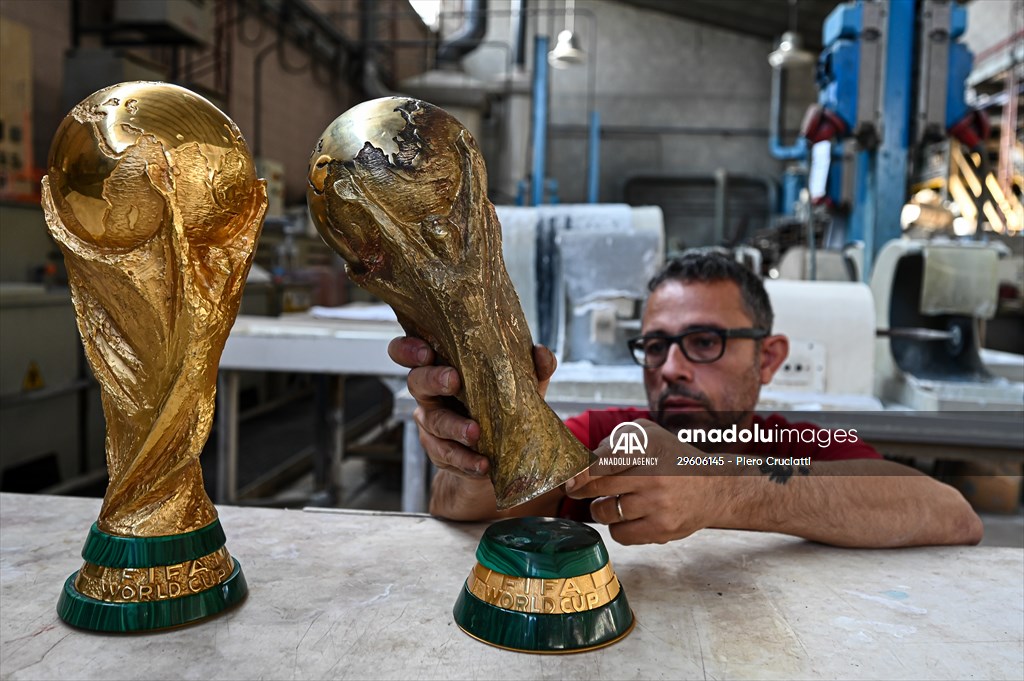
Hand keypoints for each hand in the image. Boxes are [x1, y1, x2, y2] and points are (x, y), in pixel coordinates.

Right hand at [388, 336, 556, 479]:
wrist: (500, 449)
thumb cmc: (501, 401)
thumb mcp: (518, 383)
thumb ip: (530, 368)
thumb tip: (542, 354)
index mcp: (441, 366)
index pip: (409, 352)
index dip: (409, 349)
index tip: (426, 351)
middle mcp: (429, 392)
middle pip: (416, 382)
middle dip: (433, 379)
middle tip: (454, 381)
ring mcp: (431, 423)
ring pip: (433, 422)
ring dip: (454, 428)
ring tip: (475, 433)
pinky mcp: (439, 452)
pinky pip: (447, 456)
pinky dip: (466, 461)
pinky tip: (482, 464)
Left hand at [563, 419, 738, 544]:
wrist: (713, 487)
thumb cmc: (671, 459)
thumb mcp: (649, 435)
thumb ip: (615, 440)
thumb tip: (582, 461)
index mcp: (649, 447)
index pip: (603, 461)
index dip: (580, 472)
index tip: (569, 478)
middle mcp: (654, 476)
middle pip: (598, 487)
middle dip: (581, 489)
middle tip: (577, 488)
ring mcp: (658, 505)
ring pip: (605, 512)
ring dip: (600, 508)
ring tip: (611, 501)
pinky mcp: (662, 530)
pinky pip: (620, 534)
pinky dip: (617, 526)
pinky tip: (627, 516)